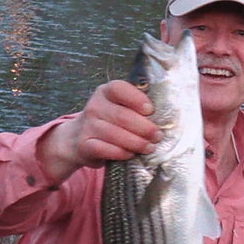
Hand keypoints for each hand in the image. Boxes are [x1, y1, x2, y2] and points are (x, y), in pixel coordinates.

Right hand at [37, 80, 159, 181]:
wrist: (78, 139)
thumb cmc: (109, 122)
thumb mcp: (119, 108)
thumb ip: (136, 108)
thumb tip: (165, 116)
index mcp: (105, 92)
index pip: (119, 89)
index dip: (136, 99)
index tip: (150, 110)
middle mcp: (94, 106)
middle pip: (122, 116)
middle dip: (144, 127)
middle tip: (158, 136)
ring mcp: (87, 126)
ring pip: (115, 134)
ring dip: (136, 142)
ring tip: (149, 147)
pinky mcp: (84, 145)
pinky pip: (104, 149)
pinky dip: (120, 153)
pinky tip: (131, 155)